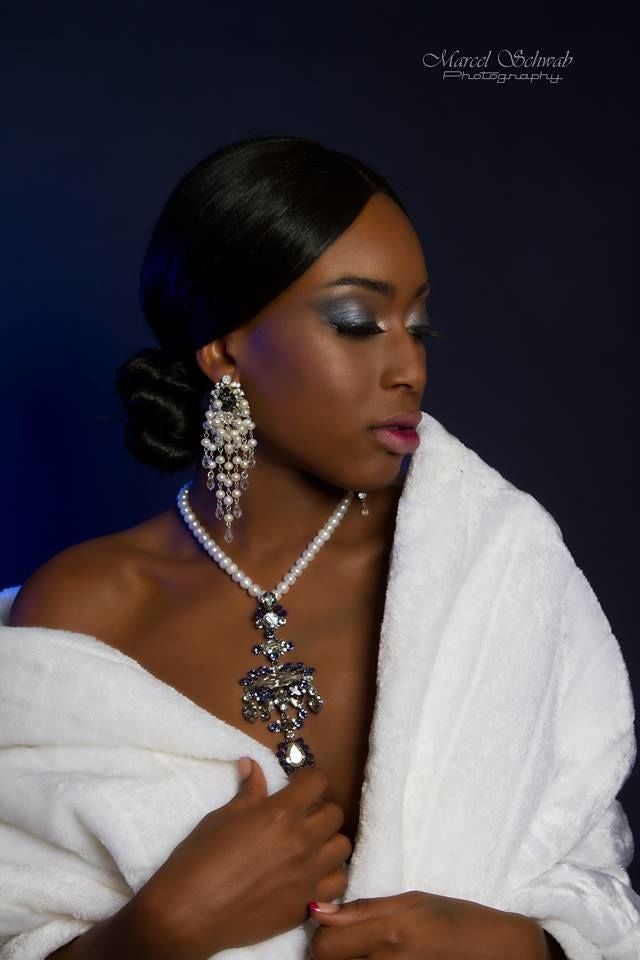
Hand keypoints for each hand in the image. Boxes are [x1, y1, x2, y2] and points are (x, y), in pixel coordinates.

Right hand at [136, 759, 350, 959]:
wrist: (188, 914)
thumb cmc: (198, 859)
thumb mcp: (222, 817)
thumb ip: (248, 792)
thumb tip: (252, 765)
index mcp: (280, 814)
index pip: (317, 781)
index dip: (307, 780)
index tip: (295, 787)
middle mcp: (301, 842)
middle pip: (334, 813)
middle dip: (319, 808)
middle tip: (300, 816)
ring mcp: (307, 876)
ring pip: (341, 847)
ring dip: (328, 841)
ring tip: (308, 845)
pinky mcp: (306, 905)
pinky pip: (338, 883)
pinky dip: (329, 875)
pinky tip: (309, 874)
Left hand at [309, 891, 552, 958]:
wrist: (500, 954)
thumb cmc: (458, 920)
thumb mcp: (413, 902)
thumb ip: (363, 910)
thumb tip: (317, 909)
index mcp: (388, 933)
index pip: (323, 946)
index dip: (323, 936)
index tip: (334, 928)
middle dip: (331, 954)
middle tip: (350, 943)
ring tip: (368, 953)